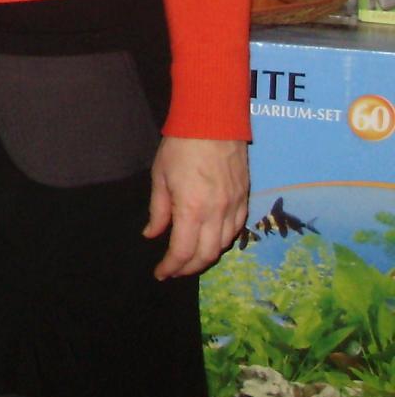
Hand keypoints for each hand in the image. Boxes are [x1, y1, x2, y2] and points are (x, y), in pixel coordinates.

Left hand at [144, 135, 248, 278]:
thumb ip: (158, 210)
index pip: (183, 251)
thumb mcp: (160, 177)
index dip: (171, 267)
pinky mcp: (245, 198)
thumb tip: (152, 235)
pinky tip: (210, 239)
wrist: (214, 122)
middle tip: (174, 270)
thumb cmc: (180, 147)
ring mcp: (234, 207)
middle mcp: (217, 213)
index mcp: (192, 209)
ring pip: (223, 245)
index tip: (161, 273)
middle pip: (206, 255)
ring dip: (206, 256)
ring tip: (189, 258)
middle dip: (189, 268)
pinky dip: (222, 241)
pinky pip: (236, 229)